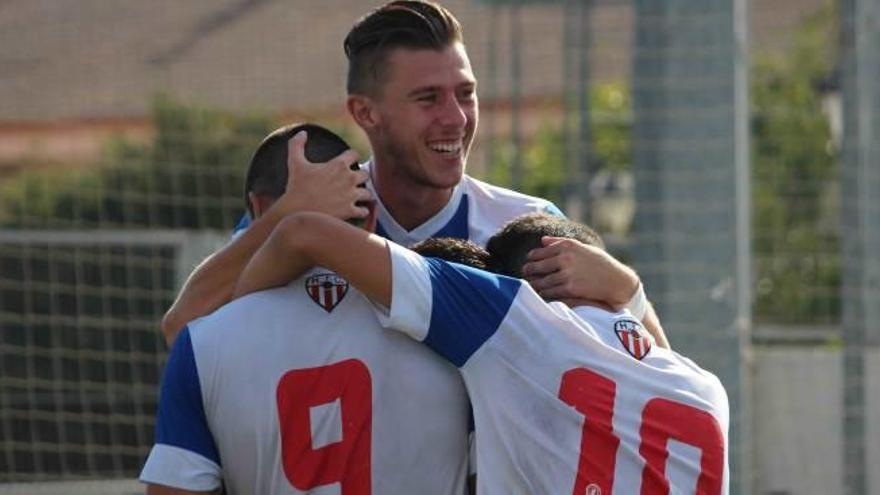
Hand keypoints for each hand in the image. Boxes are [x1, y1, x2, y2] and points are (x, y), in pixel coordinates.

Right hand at [271, 131, 372, 219]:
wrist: (296, 212)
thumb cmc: (296, 187)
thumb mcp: (295, 163)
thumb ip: (297, 145)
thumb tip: (302, 132)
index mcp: (339, 165)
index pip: (355, 154)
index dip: (352, 156)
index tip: (349, 160)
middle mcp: (349, 179)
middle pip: (365, 174)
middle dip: (360, 177)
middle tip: (354, 181)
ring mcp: (351, 196)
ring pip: (368, 193)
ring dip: (364, 194)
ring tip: (358, 196)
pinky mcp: (350, 211)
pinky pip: (364, 211)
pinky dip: (362, 211)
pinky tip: (357, 211)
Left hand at [522, 236, 638, 308]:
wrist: (616, 280)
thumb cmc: (600, 263)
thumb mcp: (583, 247)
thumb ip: (561, 242)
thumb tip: (542, 240)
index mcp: (568, 246)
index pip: (541, 251)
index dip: (532, 257)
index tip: (529, 259)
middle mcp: (566, 258)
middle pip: (539, 266)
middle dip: (530, 270)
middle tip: (525, 272)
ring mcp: (567, 274)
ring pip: (543, 281)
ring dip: (534, 283)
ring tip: (530, 284)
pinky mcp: (570, 289)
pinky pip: (551, 291)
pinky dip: (544, 293)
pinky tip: (541, 293)